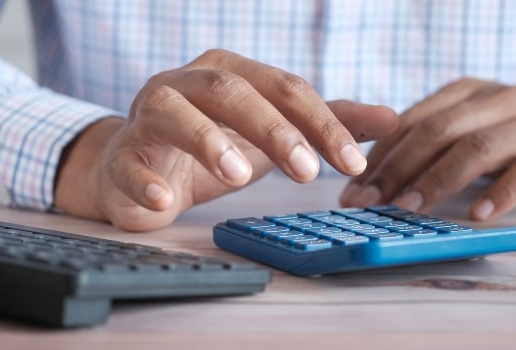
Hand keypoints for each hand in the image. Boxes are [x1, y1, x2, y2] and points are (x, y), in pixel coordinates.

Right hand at [55, 49, 397, 230]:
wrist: (139, 168)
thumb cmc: (211, 145)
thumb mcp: (273, 133)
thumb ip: (326, 123)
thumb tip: (393, 119)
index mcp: (231, 73)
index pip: (284, 88)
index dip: (321, 123)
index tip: (353, 163)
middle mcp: (188, 83)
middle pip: (232, 90)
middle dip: (273, 128)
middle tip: (307, 172)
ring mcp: (149, 115)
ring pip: (175, 113)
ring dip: (207, 141)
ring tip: (239, 175)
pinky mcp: (122, 155)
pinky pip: (128, 163)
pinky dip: (145, 182)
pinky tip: (165, 202)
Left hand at [340, 78, 515, 219]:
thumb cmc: (511, 137)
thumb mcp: (468, 128)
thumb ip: (428, 142)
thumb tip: (369, 174)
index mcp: (467, 92)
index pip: (412, 121)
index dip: (379, 156)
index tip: (354, 188)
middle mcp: (497, 100)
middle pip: (438, 131)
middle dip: (397, 168)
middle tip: (369, 201)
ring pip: (477, 148)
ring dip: (438, 180)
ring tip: (409, 209)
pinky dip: (501, 193)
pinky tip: (477, 214)